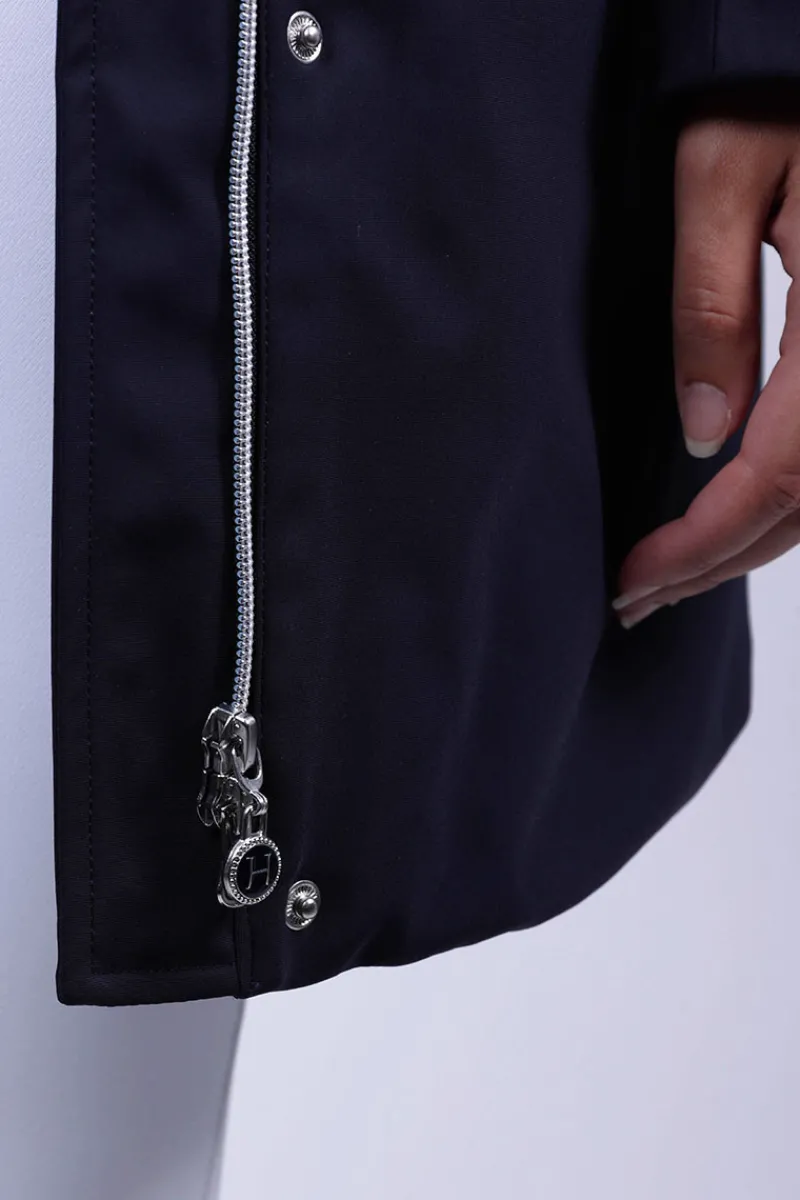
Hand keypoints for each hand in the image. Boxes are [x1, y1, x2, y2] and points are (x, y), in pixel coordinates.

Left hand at [612, 116, 799, 627]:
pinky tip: (736, 506)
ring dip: (756, 539)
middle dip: (723, 560)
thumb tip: (702, 434)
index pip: (778, 472)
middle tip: (641, 595)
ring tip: (679, 571)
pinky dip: (788, 494)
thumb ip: (710, 305)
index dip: (704, 542)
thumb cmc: (773, 79)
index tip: (635, 580)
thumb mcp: (719, 171)